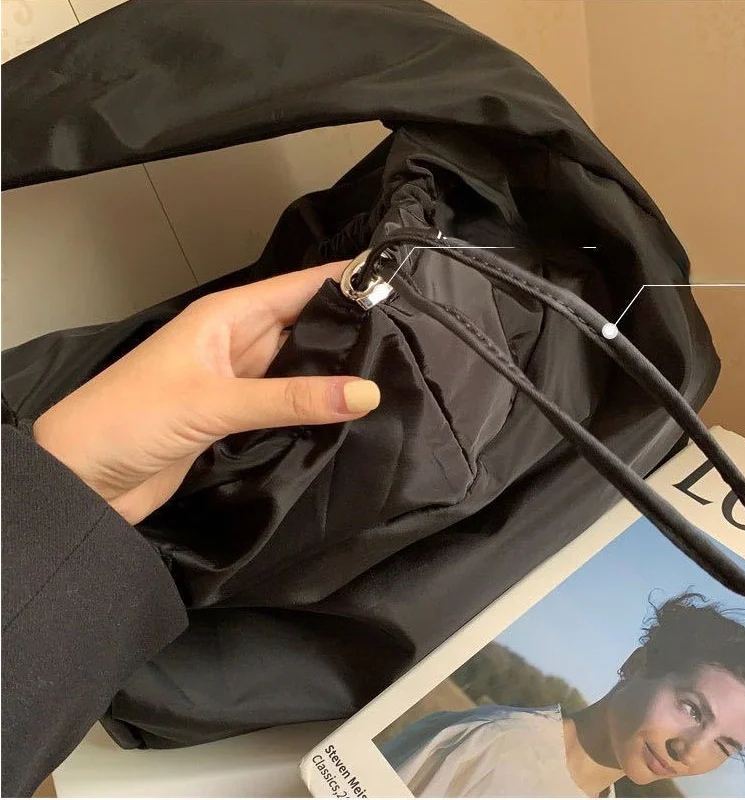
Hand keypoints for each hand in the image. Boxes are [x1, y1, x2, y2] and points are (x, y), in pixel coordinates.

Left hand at [32, 262, 380, 524]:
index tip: (400, 281)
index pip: (300, 287)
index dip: (347, 281)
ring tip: (392, 373)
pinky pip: (287, 402)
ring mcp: (237, 381)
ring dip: (335, 370)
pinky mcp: (236, 417)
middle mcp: (236, 341)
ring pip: (299, 365)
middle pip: (305, 324)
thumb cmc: (127, 420)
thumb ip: (291, 398)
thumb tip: (364, 392)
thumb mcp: (214, 402)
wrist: (80, 480)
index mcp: (227, 316)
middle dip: (351, 327)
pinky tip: (347, 411)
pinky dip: (315, 405)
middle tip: (411, 336)